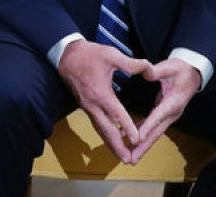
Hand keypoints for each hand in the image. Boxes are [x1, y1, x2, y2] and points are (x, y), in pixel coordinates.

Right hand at [57, 40, 150, 163]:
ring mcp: (87, 106)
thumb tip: (149, 69)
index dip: (128, 127)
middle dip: (117, 146)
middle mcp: (93, 104)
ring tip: (121, 156)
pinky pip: (96, 123)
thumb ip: (131, 64)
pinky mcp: (85, 105)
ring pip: (100, 129)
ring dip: (110, 143)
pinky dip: (104, 134)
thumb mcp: (111, 55)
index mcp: (101, 93)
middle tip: (128, 160)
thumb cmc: (88, 54)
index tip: (137, 140)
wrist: (65, 55)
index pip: (117, 114)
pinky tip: (110, 139)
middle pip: (106, 129)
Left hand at [131, 58, 199, 161]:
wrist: (193, 73)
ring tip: (130, 158)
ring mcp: (169, 116)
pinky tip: (131, 142)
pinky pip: (153, 128)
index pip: (158, 116)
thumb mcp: (170, 66)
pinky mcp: (165, 115)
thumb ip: (157, 71)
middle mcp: (172, 112)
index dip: (148, 127)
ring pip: (155, 134)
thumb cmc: (181, 69)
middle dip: (143, 147)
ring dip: (142, 146)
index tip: (138, 138)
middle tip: (131, 159)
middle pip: (156, 132)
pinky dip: (142, 136)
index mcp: (173, 101)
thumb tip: (146, 72)